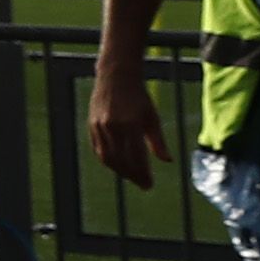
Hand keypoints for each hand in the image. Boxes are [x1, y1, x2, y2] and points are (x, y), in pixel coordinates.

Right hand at [85, 62, 163, 191]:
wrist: (116, 75)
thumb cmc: (138, 96)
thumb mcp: (152, 117)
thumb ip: (158, 141)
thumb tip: (167, 161)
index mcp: (130, 124)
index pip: (136, 157)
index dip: (142, 174)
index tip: (149, 184)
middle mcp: (112, 126)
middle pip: (121, 161)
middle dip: (132, 175)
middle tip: (142, 183)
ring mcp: (99, 126)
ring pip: (107, 157)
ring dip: (119, 170)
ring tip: (131, 176)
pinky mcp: (92, 124)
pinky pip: (98, 149)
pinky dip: (108, 160)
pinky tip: (118, 164)